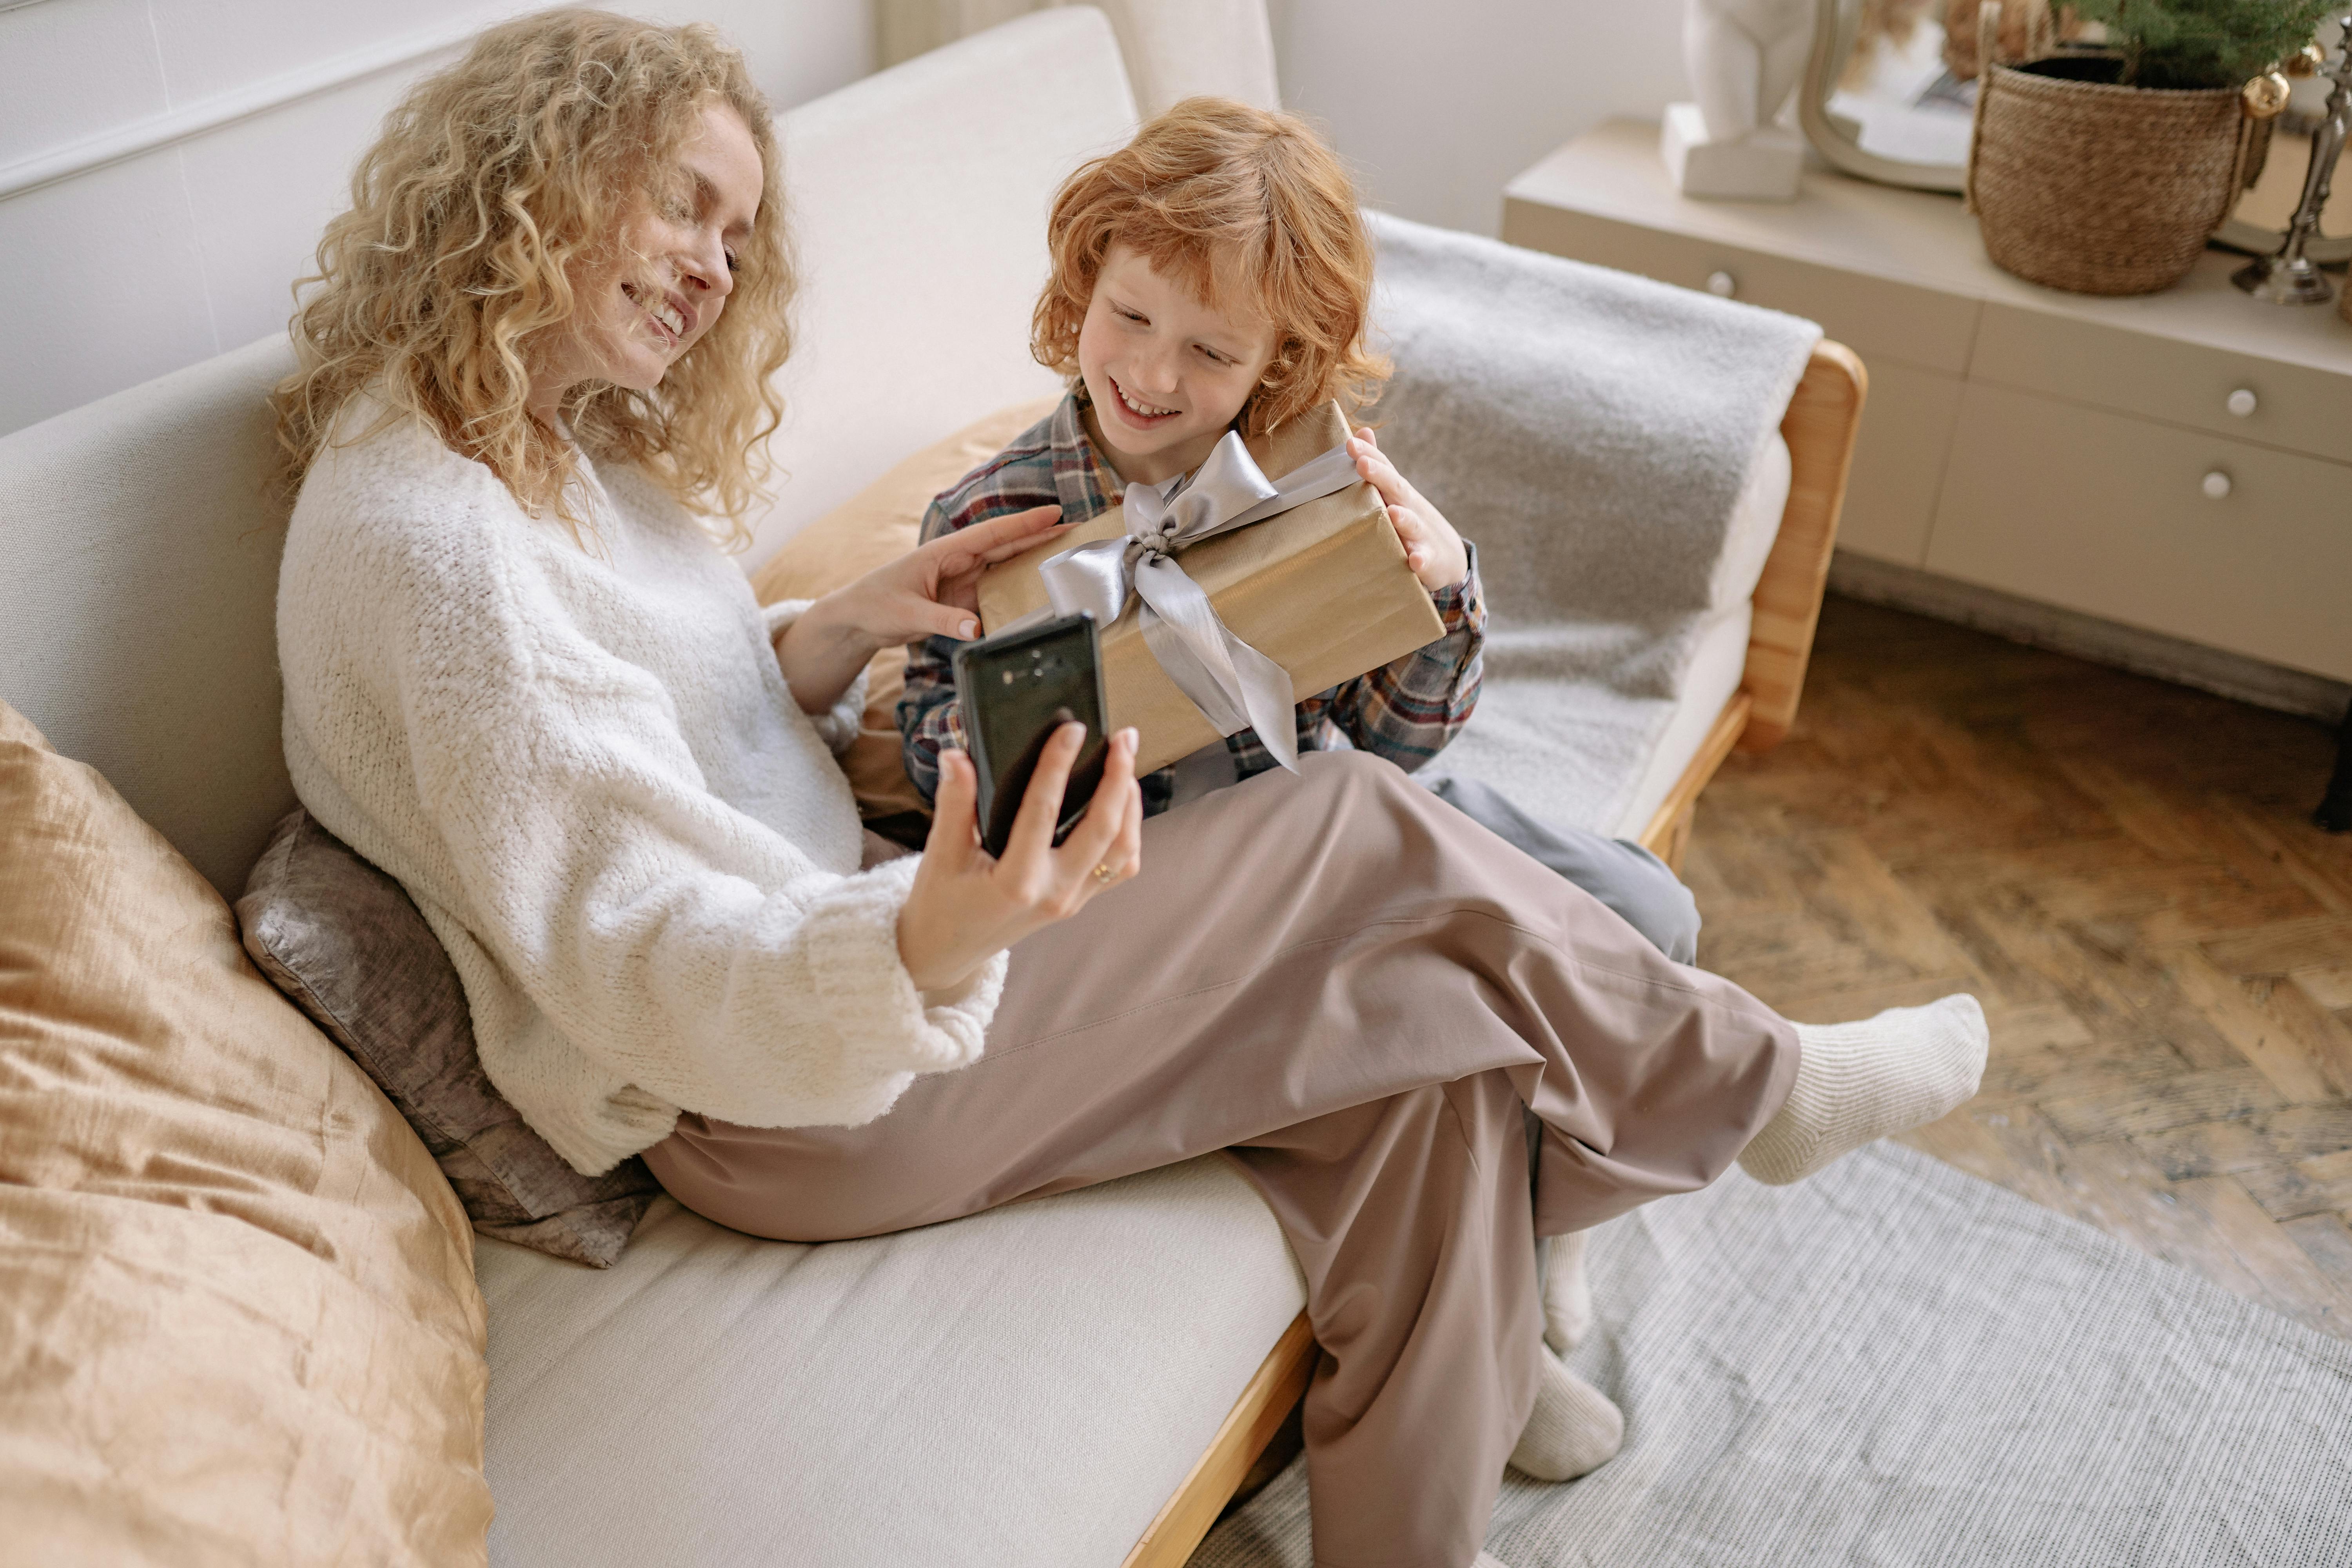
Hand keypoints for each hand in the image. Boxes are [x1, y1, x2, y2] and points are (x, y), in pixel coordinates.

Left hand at [774, 505, 1072, 712]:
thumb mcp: (907, 613)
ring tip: (1068, 554)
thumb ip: (942, 621)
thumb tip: (975, 628)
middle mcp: (958, 561)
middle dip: (1040, 535)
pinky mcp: (963, 599)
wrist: (857, 619)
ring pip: (1006, 565)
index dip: (1024, 524)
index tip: (1055, 514)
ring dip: (1034, 559)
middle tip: (1076, 530)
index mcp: (945, 552)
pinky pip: (997, 590)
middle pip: (1006, 544)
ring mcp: (963, 580)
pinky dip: (1019, 588)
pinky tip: (1041, 589)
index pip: (992, 534)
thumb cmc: (875, 605)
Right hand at [895, 722, 1144, 994]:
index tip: (1072, 728)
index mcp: (1015, 882)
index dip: (1058, 765)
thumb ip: (953, 804)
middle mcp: (1053, 893)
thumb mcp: (940, 854)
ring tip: (1126, 764)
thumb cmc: (939, 902)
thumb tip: (956, 756)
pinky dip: (1128, 835)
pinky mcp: (1077, 902)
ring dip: (1130, 805)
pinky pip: (1118, 869)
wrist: (945, 951)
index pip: (1043, 812)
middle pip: (1102, 830)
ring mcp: (1071, 900)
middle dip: (1118, 778)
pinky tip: (1122, 805)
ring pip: (1121, 850)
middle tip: (1123, 737)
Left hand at [1348, 427, 1467, 592]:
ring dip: (1402, 518)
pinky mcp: (1429, 560)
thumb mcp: (1396, 494)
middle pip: (1397, 489)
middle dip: (1380, 476)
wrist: (1449, 559)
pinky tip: (1414, 560)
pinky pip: (1424, 559)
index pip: (1385, 468)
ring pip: (1412, 524)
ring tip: (1391, 512)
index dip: (1370, 455)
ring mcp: (1421, 534)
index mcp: (1398, 493)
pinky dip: (1420, 559)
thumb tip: (1360, 433)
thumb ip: (1378, 468)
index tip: (1350, 443)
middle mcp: (1411, 508)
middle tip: (1362, 464)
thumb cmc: (1411, 522)